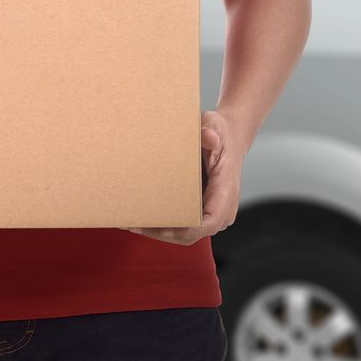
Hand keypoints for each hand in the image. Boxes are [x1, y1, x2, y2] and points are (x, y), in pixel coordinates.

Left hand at [120, 109, 240, 245]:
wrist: (229, 138)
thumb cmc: (221, 133)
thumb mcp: (215, 125)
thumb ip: (210, 131)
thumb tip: (208, 137)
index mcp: (226, 190)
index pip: (210, 221)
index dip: (187, 229)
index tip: (162, 227)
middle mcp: (223, 207)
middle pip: (193, 233)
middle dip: (163, 232)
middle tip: (135, 224)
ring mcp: (213, 212)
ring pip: (186, 234)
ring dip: (160, 232)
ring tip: (132, 223)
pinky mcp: (203, 211)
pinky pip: (184, 226)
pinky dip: (164, 225)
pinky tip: (142, 218)